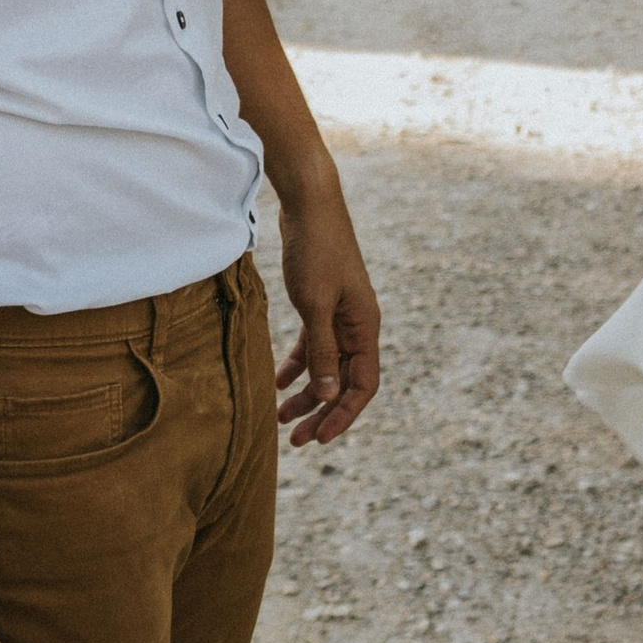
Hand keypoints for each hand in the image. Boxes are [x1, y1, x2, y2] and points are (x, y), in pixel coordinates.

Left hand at [274, 173, 380, 447]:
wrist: (309, 203)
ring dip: (307, 392)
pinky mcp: (321, 302)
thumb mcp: (315, 305)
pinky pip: (314, 344)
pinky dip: (298, 364)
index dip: (343, 415)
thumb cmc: (315, 250)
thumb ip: (323, 351)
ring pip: (327, 365)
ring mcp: (340, 313)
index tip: (319, 438)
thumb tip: (330, 395)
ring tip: (280, 416)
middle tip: (294, 439)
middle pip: (344, 380)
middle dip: (321, 411)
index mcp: (364, 326)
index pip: (363, 385)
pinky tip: (278, 381)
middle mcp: (357, 324)